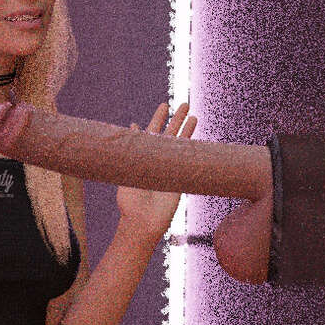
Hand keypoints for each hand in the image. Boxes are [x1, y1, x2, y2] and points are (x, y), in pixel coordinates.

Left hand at [116, 101, 197, 240]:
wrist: (143, 221)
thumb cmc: (130, 201)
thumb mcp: (126, 172)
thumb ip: (130, 151)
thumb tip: (132, 126)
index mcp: (142, 158)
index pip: (151, 133)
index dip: (158, 120)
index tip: (164, 106)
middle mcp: (157, 160)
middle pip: (169, 134)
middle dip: (176, 118)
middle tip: (184, 103)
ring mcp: (170, 168)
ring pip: (180, 143)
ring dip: (186, 128)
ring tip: (193, 113)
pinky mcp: (180, 177)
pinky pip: (188, 159)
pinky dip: (193, 146)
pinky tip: (198, 136)